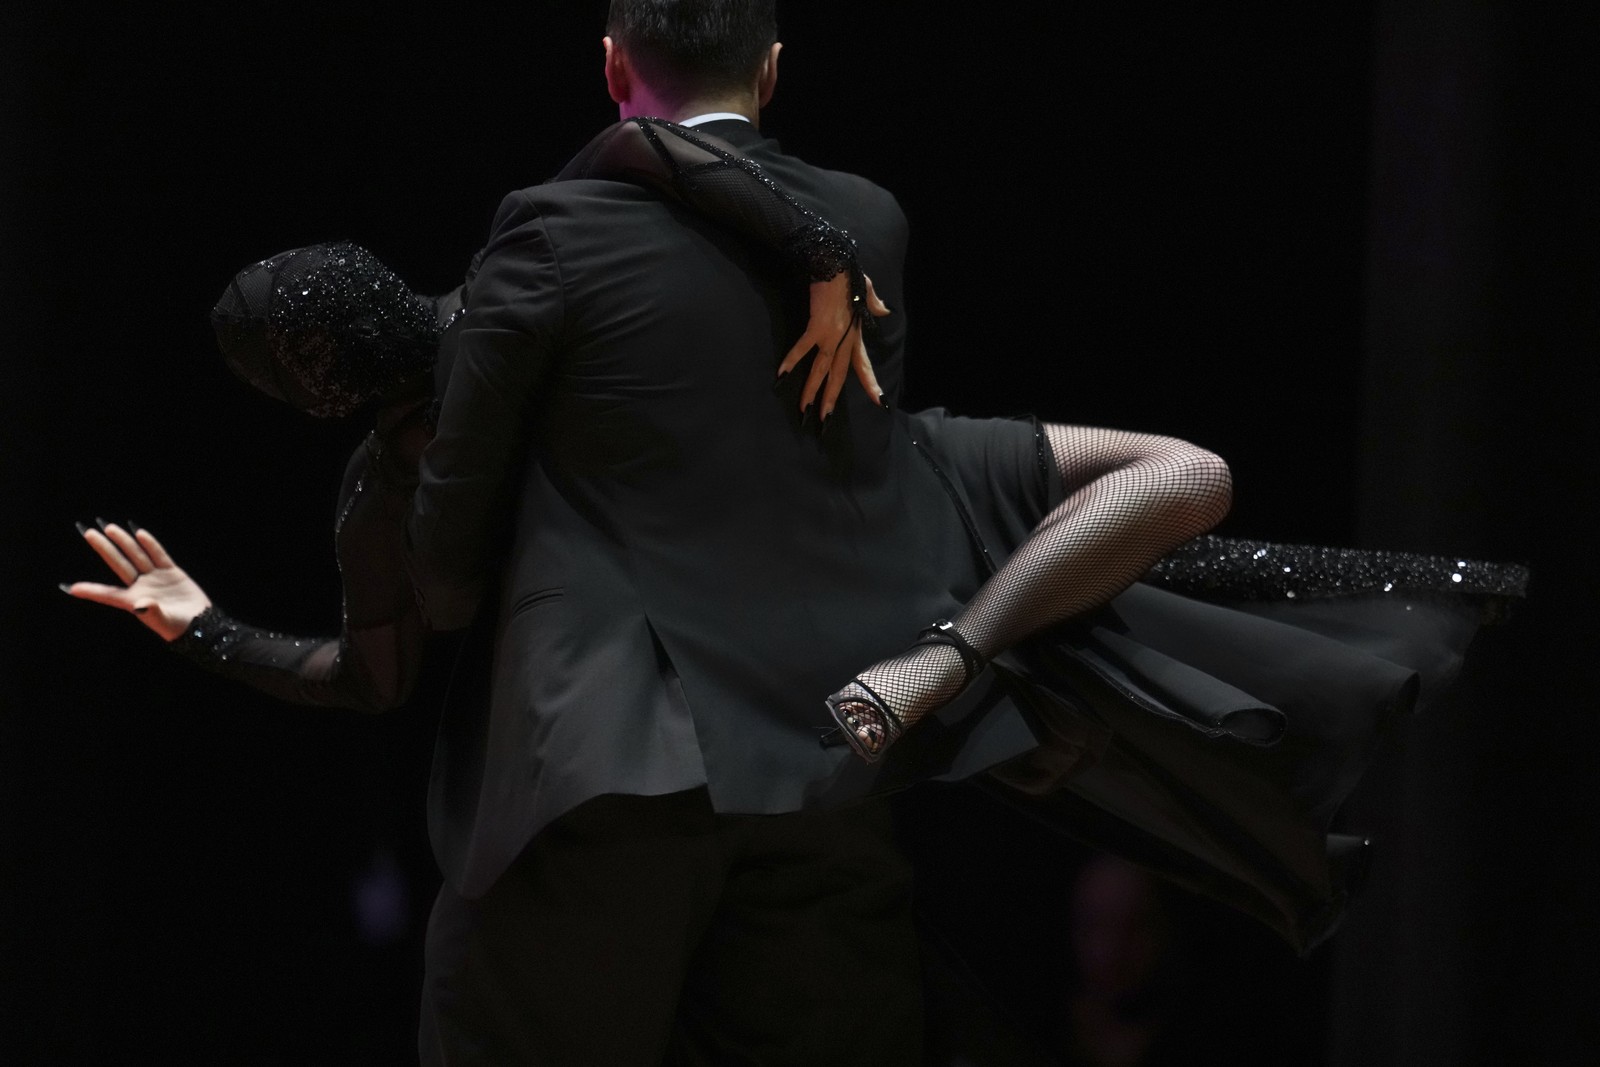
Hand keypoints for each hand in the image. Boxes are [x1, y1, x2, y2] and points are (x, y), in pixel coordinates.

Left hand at [62, 521, 211, 641]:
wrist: (200, 623)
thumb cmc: (178, 626)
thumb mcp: (163, 621)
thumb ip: (151, 612)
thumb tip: (141, 604)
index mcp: (133, 601)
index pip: (108, 594)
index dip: (91, 590)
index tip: (72, 588)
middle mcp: (141, 586)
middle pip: (119, 564)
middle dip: (105, 549)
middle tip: (90, 534)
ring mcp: (155, 578)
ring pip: (136, 556)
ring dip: (124, 542)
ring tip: (110, 528)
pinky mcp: (170, 572)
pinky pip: (158, 555)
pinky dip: (150, 545)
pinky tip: (139, 534)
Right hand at [777, 273, 891, 420]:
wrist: (835, 261)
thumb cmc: (849, 273)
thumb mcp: (867, 288)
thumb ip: (874, 303)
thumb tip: (884, 311)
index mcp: (855, 333)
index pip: (863, 364)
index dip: (870, 384)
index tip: (880, 402)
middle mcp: (845, 338)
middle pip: (840, 375)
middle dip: (832, 399)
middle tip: (825, 420)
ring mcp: (830, 334)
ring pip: (822, 369)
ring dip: (812, 390)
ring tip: (804, 410)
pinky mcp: (815, 325)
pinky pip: (802, 348)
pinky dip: (792, 361)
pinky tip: (781, 375)